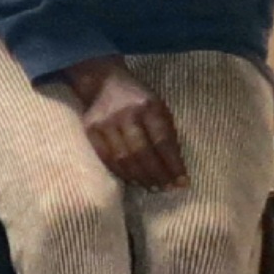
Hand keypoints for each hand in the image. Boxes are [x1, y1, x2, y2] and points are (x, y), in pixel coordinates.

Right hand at [64, 56, 186, 188]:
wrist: (104, 83)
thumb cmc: (138, 99)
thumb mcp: (158, 107)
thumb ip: (166, 132)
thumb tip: (175, 165)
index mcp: (149, 106)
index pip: (163, 141)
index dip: (173, 164)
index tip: (182, 182)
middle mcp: (127, 114)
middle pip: (143, 153)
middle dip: (157, 175)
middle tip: (166, 189)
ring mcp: (106, 123)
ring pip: (124, 159)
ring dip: (140, 177)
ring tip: (151, 188)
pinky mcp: (91, 130)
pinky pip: (107, 158)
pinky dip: (121, 173)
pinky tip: (132, 181)